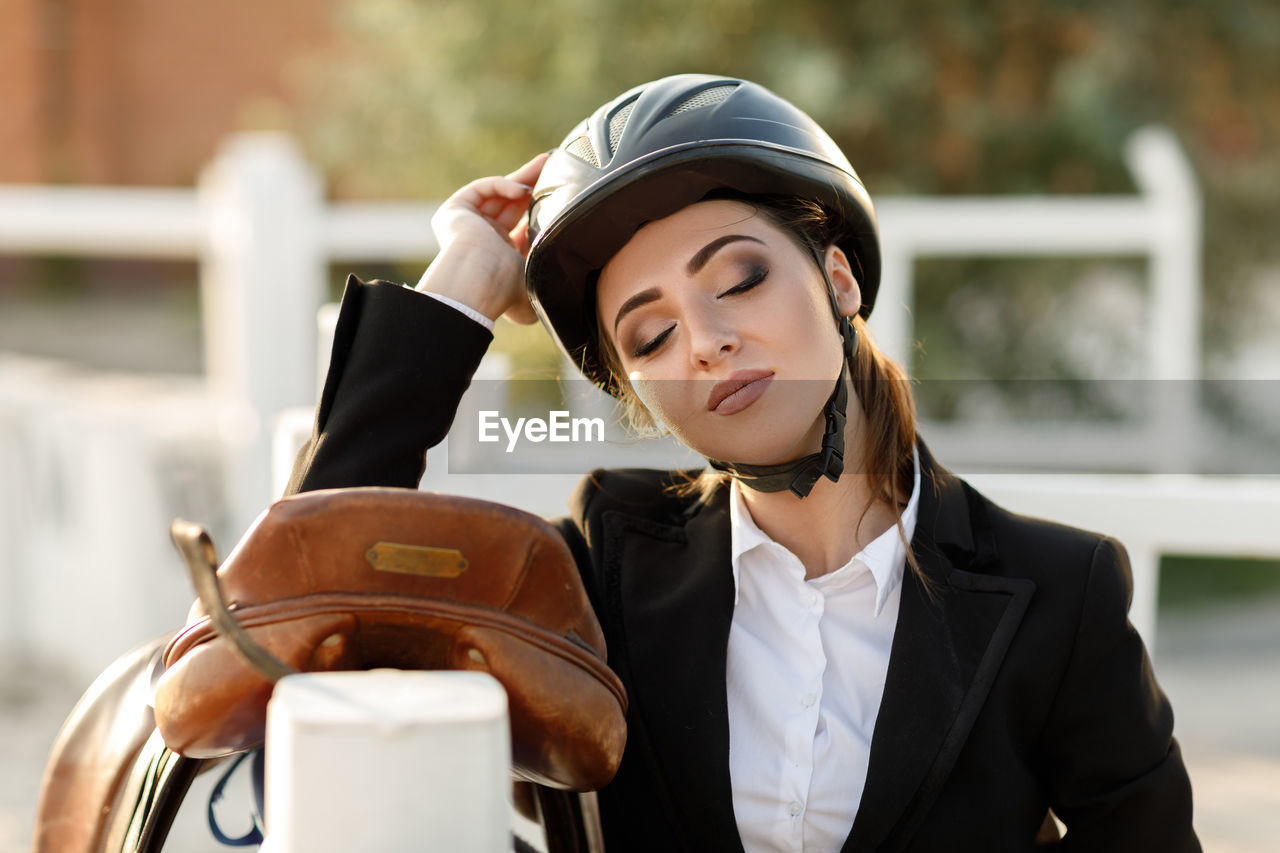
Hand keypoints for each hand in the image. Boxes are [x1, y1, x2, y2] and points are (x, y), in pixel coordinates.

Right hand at [417, 153, 549, 324]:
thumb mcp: (536, 282)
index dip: (540, 210)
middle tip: (555, 167)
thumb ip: (549, 273)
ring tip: (547, 163)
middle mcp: (483, 240)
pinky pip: (482, 189)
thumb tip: (573, 279)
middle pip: (512, 205)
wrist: (480, 281)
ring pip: (499, 193)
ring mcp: (467, 224)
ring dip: (524, 178)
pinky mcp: (455, 210)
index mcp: (500, 258)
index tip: (562, 197)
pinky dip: (503, 186)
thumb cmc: (506, 288)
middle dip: (534, 186)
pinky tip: (522, 190)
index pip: (522, 227)